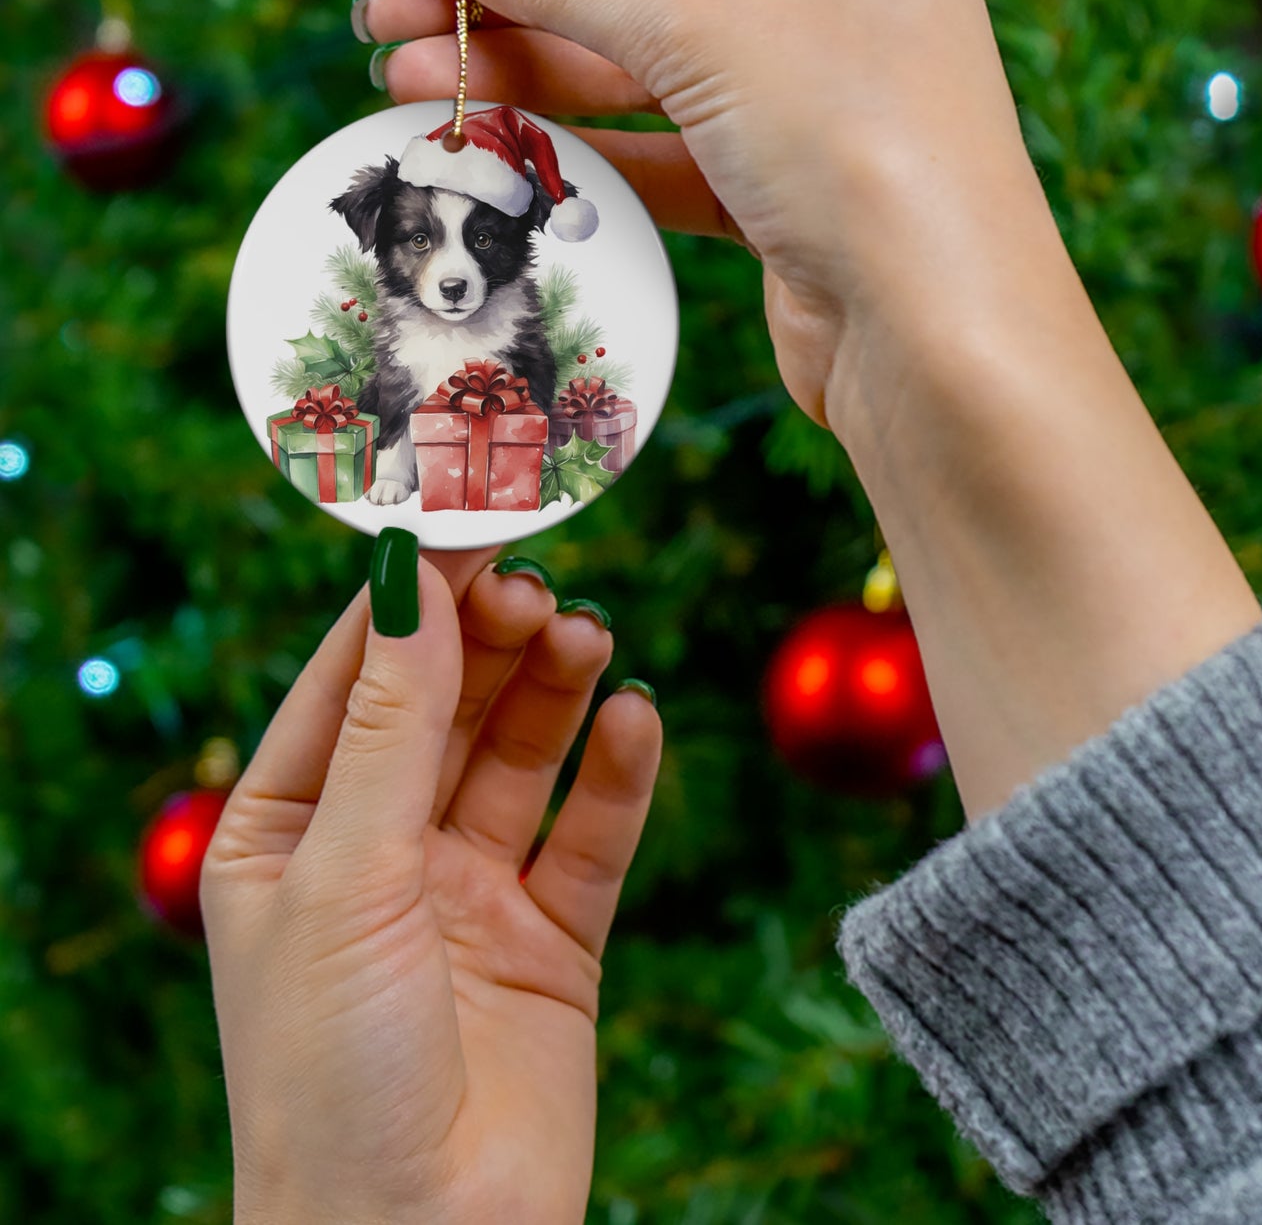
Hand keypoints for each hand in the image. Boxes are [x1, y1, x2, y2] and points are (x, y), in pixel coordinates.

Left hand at [201, 547, 661, 1224]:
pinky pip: (590, 835)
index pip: (352, 681)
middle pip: (447, 707)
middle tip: (541, 586)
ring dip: (555, 692)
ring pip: (521, 757)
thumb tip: (413, 580)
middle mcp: (379, 852)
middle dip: (491, 642)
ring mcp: (469, 893)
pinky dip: (617, 775)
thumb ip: (391, 726)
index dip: (410, 602)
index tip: (469, 524)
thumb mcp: (346, 876)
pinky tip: (635, 721)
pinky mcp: (552, 939)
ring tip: (589, 638)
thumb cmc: (331, 1074)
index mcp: (289, 832)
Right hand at [361, 0, 1056, 431]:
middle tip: (386, 21)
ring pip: (640, 69)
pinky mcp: (783, 188)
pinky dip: (582, 150)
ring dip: (526, 77)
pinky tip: (497, 148)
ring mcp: (809, 94)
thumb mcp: (707, 31)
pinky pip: (663, 150)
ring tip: (408, 86)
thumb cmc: (861, 148)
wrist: (937, 340)